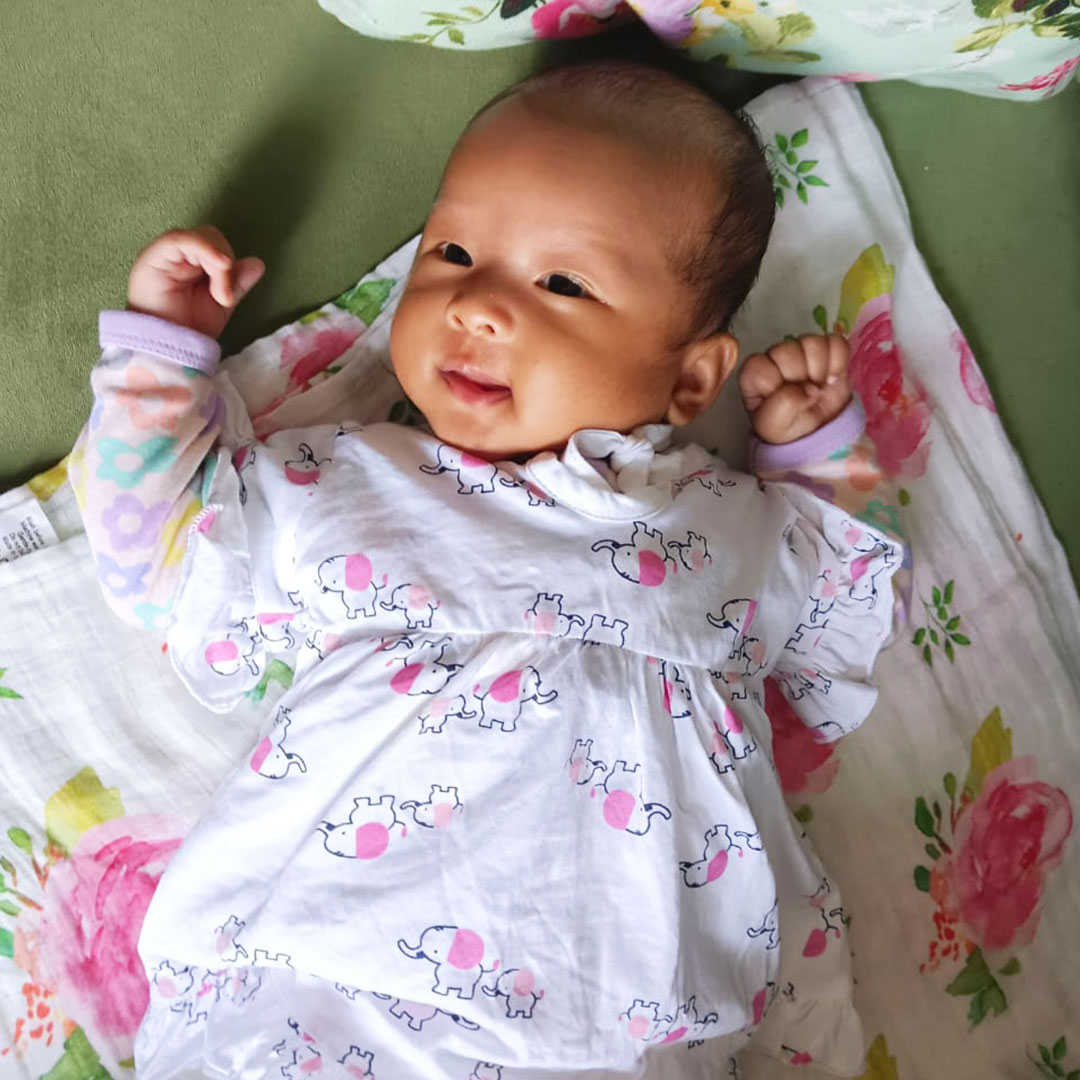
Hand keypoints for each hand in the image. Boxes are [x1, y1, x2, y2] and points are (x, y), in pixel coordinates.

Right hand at [126, 225, 264, 339]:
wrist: (168, 352)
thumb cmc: (189, 330)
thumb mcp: (220, 305)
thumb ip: (236, 283)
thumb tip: (257, 263)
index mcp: (192, 264)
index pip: (216, 245)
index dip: (230, 262)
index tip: (230, 296)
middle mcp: (177, 256)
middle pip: (210, 236)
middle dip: (225, 263)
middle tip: (224, 297)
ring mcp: (163, 255)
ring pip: (199, 237)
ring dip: (217, 264)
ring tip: (219, 295)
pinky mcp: (152, 256)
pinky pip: (179, 239)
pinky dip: (203, 249)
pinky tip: (218, 267)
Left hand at [739, 333, 851, 444]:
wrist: (817, 428)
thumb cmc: (787, 425)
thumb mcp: (774, 427)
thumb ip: (783, 406)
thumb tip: (809, 388)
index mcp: (754, 375)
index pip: (758, 366)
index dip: (774, 385)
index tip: (783, 401)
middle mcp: (774, 357)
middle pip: (787, 352)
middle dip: (800, 379)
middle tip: (805, 396)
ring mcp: (801, 349)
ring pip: (812, 344)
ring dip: (820, 371)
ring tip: (819, 388)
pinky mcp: (826, 347)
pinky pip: (836, 342)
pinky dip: (839, 363)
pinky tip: (832, 379)